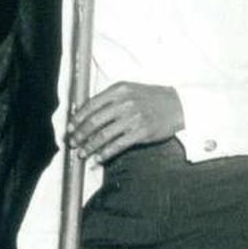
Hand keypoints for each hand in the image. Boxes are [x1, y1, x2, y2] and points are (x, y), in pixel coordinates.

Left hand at [67, 82, 183, 162]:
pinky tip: (98, 158)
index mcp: (119, 90)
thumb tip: (85, 112)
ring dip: (89, 146)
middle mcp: (125, 103)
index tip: (70, 128)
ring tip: (82, 153)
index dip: (77, 119)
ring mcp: (133, 118)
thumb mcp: (130, 90)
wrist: (178, 105)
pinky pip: (118, 145)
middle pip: (94, 121)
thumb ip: (110, 99)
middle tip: (72, 143)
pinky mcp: (141, 132)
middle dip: (80, 134)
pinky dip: (105, 153)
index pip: (91, 105)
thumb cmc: (151, 98)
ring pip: (103, 135)